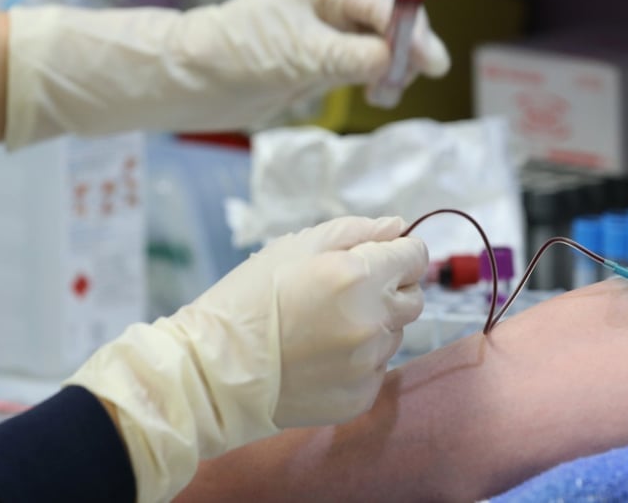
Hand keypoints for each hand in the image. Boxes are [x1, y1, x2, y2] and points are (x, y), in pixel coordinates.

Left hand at [5, 0, 449, 149]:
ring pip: (380, 42)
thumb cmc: (236, 55)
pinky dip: (378, 77)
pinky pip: (364, 64)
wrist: (195, 82)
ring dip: (394, 64)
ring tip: (391, 91)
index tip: (427, 57)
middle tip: (420, 73)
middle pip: (387, 16)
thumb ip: (350, 56)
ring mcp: (327, 34)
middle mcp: (327, 4)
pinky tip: (379, 92)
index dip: (407, 27)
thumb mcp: (298, 55)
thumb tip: (394, 61)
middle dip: (408, 43)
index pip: (379, 0)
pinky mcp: (322, 61)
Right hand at [63, 216, 427, 502]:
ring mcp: (368, 364)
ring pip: (394, 335)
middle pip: (414, 299)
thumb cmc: (247, 299)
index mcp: (357, 276)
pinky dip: (357, 361)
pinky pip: (376, 370)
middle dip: (391, 289)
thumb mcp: (295, 247)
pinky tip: (319, 358)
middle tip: (348, 293)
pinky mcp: (359, 397)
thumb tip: (397, 228)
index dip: (399, 254)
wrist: (212, 372)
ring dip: (372, 326)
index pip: (415, 257)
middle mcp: (371, 322)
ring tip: (323, 328)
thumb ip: (356, 232)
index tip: (381, 259)